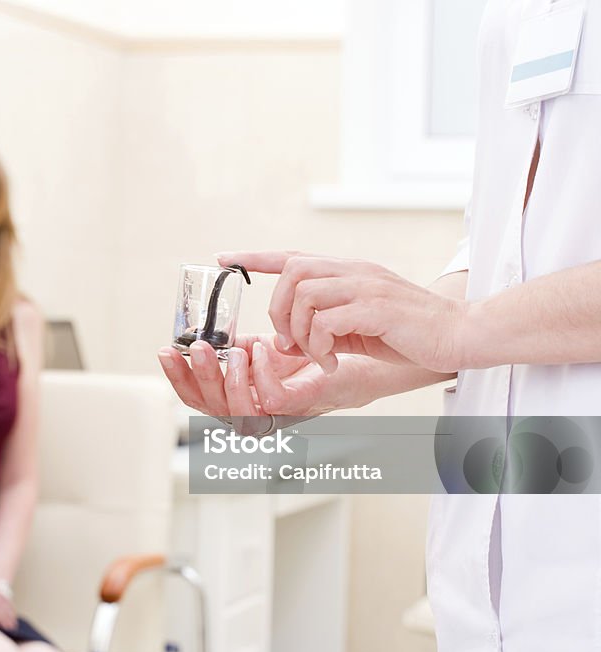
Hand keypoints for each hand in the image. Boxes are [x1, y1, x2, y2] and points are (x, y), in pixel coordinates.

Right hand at [158, 336, 350, 417]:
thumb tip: (202, 332)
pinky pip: (271, 399)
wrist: (349, 359)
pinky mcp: (297, 406)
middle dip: (199, 376)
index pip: (197, 396)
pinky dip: (261, 373)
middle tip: (196, 348)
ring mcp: (273, 415)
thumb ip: (231, 346)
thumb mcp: (259, 348)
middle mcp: (251, 412)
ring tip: (231, 351)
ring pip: (237, 410)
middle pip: (210, 406)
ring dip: (228, 379)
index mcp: (236, 398)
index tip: (165, 351)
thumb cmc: (305, 356)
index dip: (178, 377)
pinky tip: (262, 349)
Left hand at [217, 251, 469, 373]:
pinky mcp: (376, 308)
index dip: (255, 257)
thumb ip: (327, 319)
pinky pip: (328, 321)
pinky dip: (321, 346)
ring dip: (300, 332)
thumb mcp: (361, 320)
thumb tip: (290, 336)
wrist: (462, 334)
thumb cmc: (411, 332)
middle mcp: (354, 271)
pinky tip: (334, 361)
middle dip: (278, 310)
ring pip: (305, 296)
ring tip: (317, 355)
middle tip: (289, 342)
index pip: (293, 255)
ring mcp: (366, 286)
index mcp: (348, 271)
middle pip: (292, 273)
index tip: (224, 258)